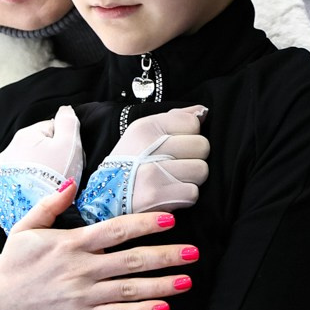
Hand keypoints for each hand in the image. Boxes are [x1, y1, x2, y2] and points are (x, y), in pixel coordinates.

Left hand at [0, 104, 84, 230]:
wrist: (37, 211)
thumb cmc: (56, 176)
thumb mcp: (70, 143)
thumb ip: (68, 120)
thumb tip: (65, 109)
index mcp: (25, 134)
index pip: (52, 129)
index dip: (66, 143)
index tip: (71, 159)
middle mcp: (9, 149)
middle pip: (39, 147)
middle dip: (52, 157)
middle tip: (63, 174)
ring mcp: (3, 170)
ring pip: (30, 164)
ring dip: (40, 171)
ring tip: (51, 186)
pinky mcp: (2, 188)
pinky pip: (21, 180)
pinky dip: (30, 184)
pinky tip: (39, 192)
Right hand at [0, 181, 198, 309]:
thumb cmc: (14, 265)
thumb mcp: (25, 228)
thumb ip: (51, 205)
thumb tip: (73, 184)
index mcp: (71, 244)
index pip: (115, 231)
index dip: (144, 225)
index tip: (170, 221)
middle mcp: (81, 269)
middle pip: (131, 260)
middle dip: (165, 256)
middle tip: (193, 253)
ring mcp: (83, 296)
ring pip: (130, 289)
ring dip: (161, 285)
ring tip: (187, 280)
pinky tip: (163, 306)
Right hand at [77, 106, 209, 221]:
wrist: (106, 196)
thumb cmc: (130, 163)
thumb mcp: (143, 133)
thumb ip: (175, 118)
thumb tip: (203, 112)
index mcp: (147, 126)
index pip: (193, 123)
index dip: (189, 137)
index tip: (174, 147)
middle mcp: (149, 146)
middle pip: (202, 146)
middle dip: (194, 158)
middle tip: (175, 166)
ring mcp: (153, 172)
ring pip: (201, 170)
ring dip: (191, 179)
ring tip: (172, 180)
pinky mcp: (157, 196)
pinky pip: (192, 193)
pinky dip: (184, 197)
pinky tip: (170, 194)